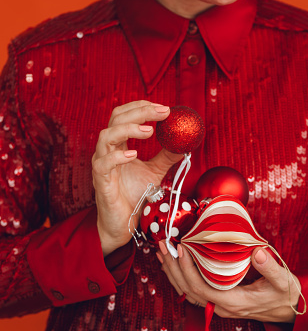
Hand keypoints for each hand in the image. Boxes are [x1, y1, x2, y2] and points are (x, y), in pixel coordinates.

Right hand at [92, 101, 182, 256]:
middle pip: (116, 120)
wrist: (123, 223)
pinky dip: (117, 156)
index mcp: (119, 145)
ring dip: (128, 129)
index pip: (124, 116)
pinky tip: (134, 154)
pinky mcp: (101, 181)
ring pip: (106, 136)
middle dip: (139, 112)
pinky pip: (103, 164)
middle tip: (161, 112)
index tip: (164, 109)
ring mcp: (102, 165)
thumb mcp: (154, 172)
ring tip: (149, 130)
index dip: (141, 108)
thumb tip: (184, 144)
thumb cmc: (133, 195)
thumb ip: (166, 156)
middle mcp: (107, 151)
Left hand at [157, 243, 300, 322]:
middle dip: (173, 268)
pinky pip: (193, 290)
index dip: (187, 269)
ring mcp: (218, 305)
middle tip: (164, 245)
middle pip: (187, 290)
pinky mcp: (218, 300)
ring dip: (173, 272)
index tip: (183, 249)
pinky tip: (176, 264)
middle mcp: (221, 306)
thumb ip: (270, 268)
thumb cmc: (285, 296)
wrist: (288, 312)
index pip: (200, 288)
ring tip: (164, 253)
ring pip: (187, 291)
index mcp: (233, 302)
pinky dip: (181, 276)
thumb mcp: (283, 282)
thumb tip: (257, 252)